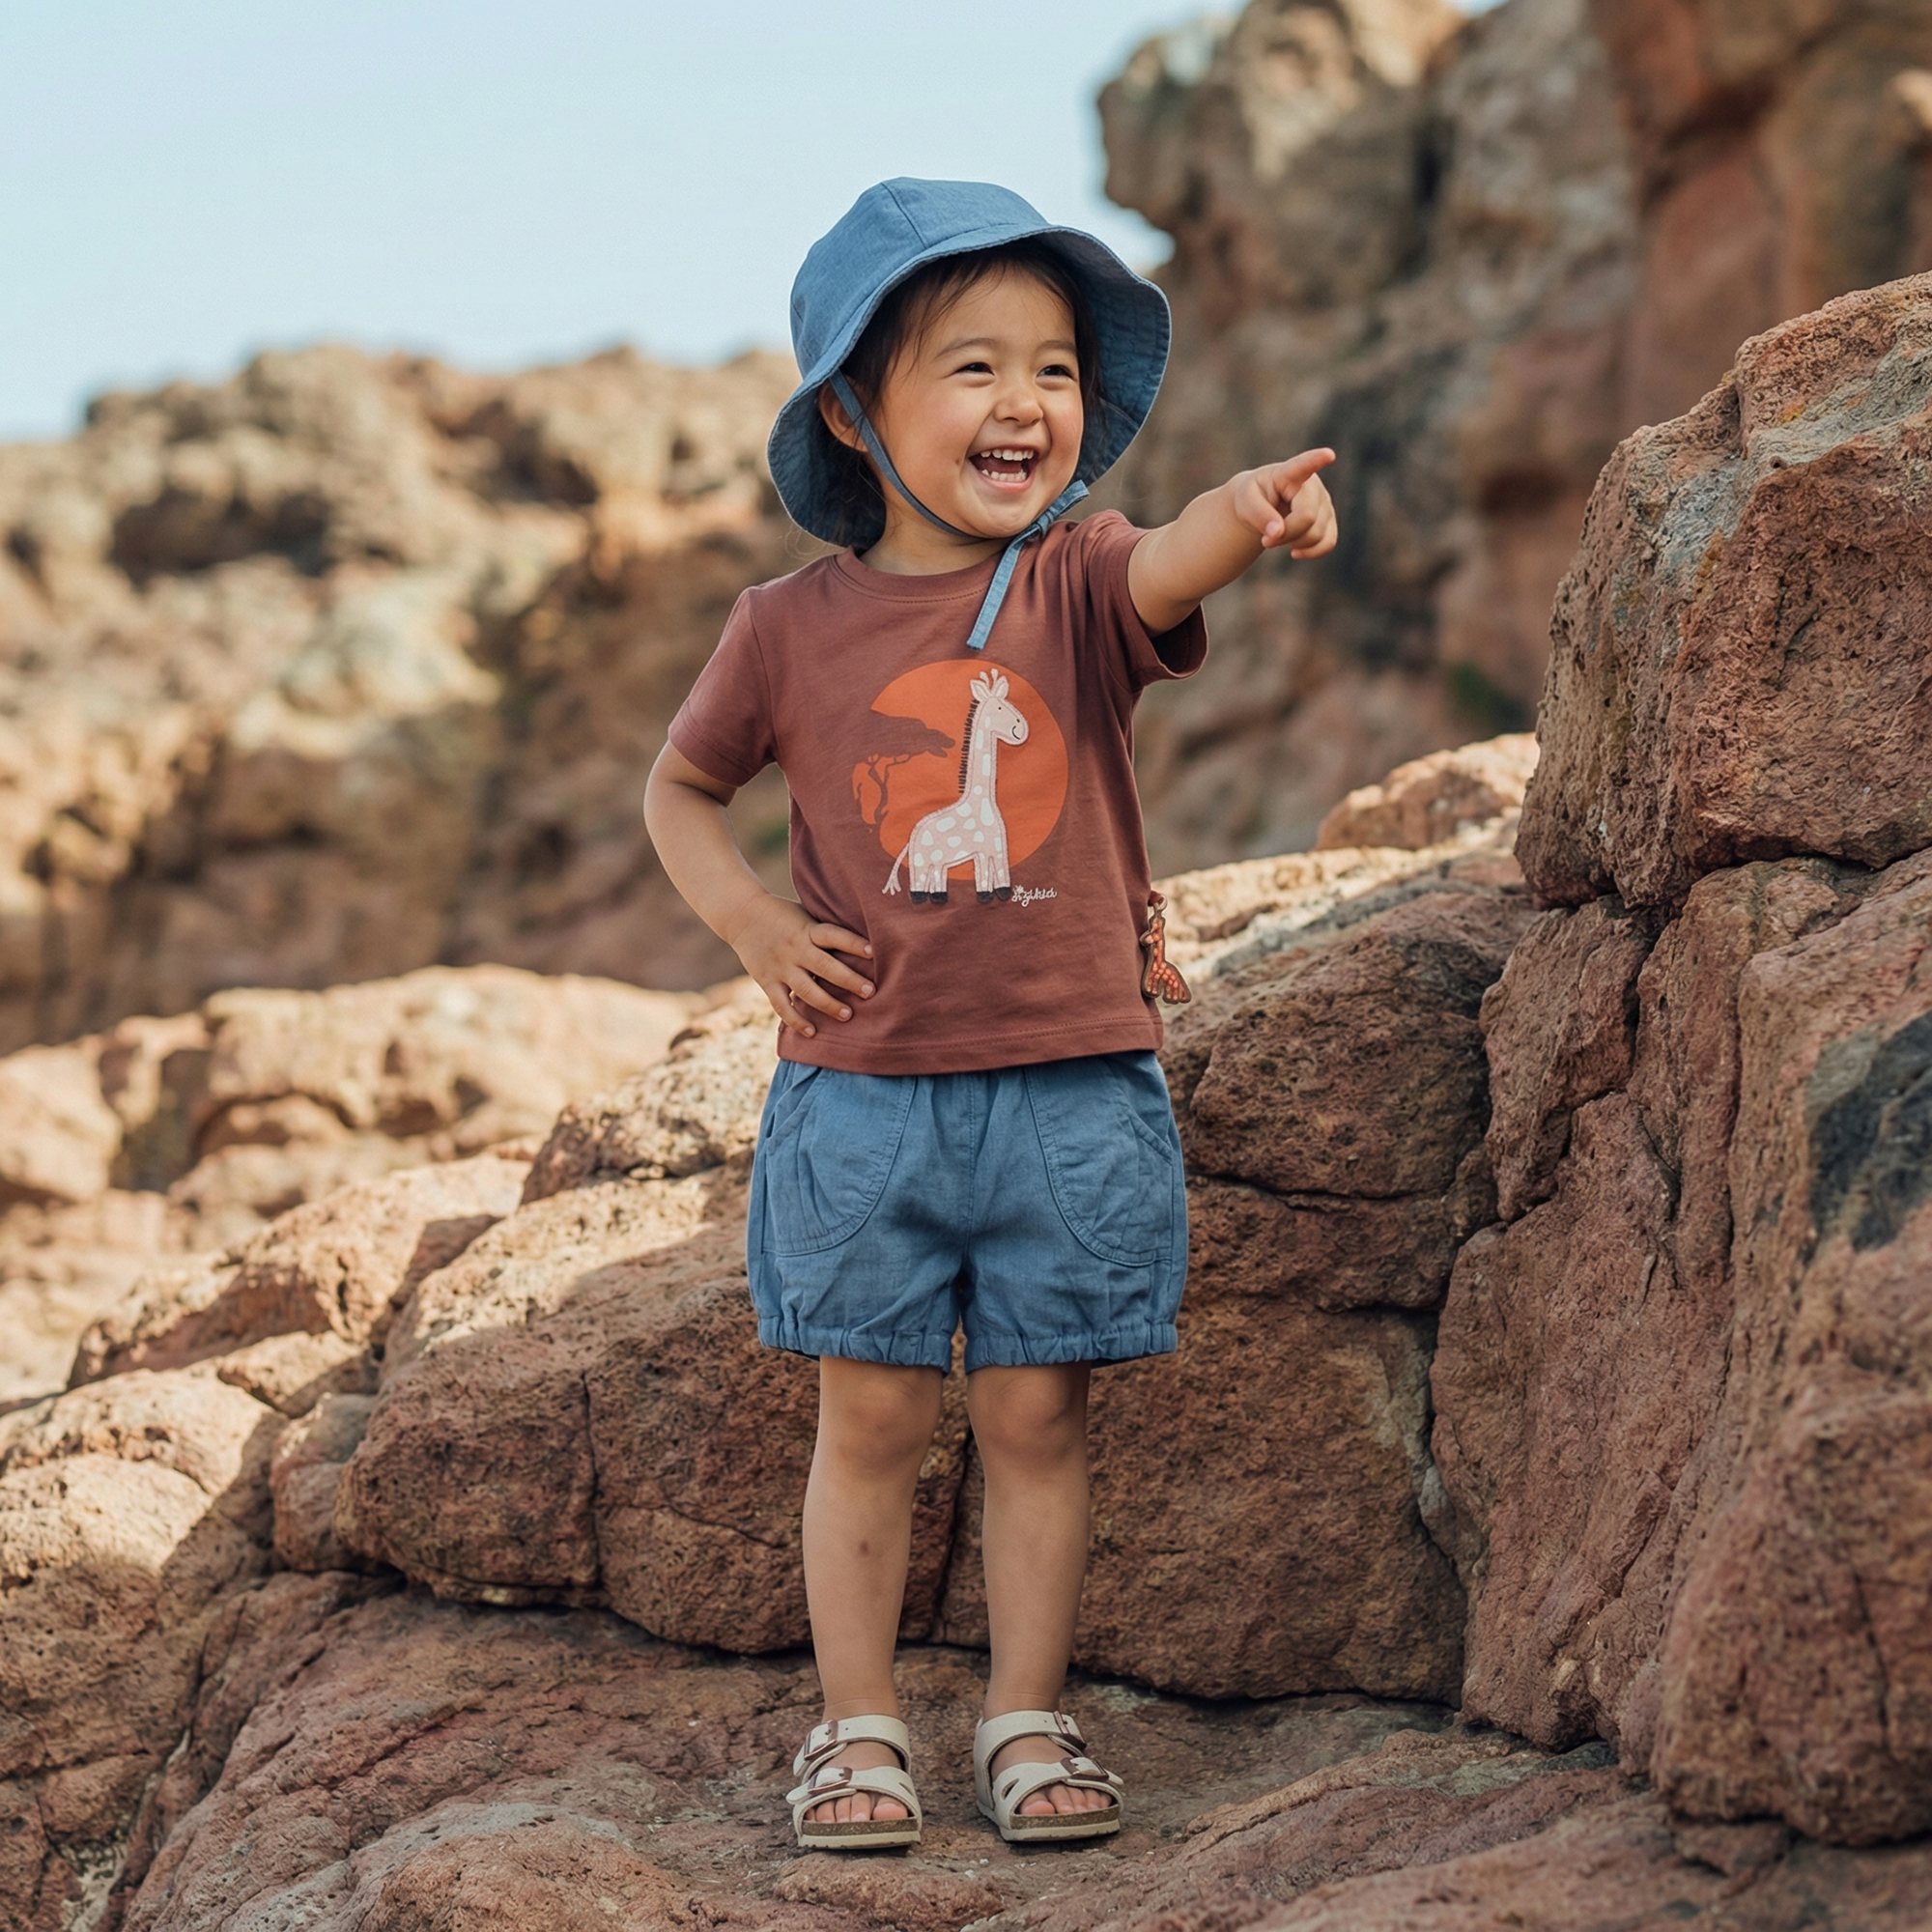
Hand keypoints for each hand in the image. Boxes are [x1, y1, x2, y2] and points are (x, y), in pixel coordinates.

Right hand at [724, 893, 873, 1036]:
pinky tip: (812, 1032)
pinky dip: (796, 1020)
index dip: (853, 943)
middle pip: (825, 967)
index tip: (874, 952)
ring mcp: (780, 967)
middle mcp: (795, 949)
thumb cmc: (784, 915)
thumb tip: (861, 947)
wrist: (741, 915)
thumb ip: (824, 933)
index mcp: (807, 930)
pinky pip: (782, 1005)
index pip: (834, 935)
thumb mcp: (805, 916)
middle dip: (849, 980)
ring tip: (848, 1015)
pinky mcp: (767, 981)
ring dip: (828, 1004)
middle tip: (870, 992)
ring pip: (806, 990)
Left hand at [1231, 449, 1337, 558]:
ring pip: (1316, 534)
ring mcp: (1325, 503)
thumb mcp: (1245, 503)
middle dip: (1285, 534)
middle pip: (1307, 517)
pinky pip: (1328, 544)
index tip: (1328, 455)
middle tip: (1265, 540)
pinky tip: (1294, 552)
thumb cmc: (1253, 499)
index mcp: (1289, 473)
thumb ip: (1258, 515)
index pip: (1304, 466)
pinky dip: (1311, 553)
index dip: (1316, 461)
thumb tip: (1277, 533)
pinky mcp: (1329, 521)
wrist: (1263, 506)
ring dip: (1293, 543)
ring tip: (1278, 536)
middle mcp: (1313, 486)